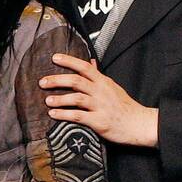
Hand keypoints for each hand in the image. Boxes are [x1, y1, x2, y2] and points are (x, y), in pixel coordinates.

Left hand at [40, 53, 158, 146]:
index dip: (69, 61)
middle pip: (76, 81)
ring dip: (60, 99)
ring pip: (76, 98)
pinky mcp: (99, 121)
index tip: (54, 58)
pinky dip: (64, 115)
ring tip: (47, 101)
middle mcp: (101, 91)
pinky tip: (54, 115)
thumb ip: (99, 76)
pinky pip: (78, 116)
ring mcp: (100, 106)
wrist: (139, 124)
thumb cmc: (125, 107)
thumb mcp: (113, 87)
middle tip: (42, 82)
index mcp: (103, 82)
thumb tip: (90, 62)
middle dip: (57, 80)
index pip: (84, 67)